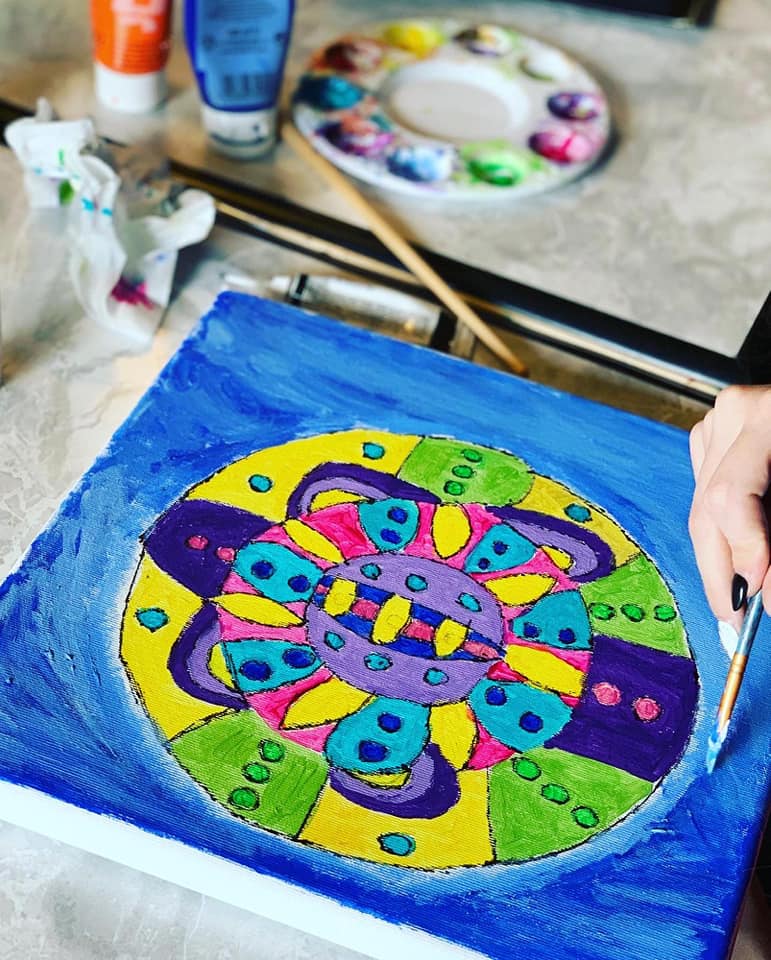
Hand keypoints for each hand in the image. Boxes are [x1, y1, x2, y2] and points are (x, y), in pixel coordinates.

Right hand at [689, 385, 770, 624]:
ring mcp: (717, 423)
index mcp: (768, 418)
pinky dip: (723, 527)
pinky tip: (746, 542)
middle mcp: (735, 415)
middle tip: (736, 619)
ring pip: (701, 509)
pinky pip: (703, 494)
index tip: (757, 602)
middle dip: (722, 571)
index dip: (744, 554)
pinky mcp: (711, 435)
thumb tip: (768, 600)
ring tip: (746, 587)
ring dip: (723, 554)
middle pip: (706, 511)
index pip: (731, 500)